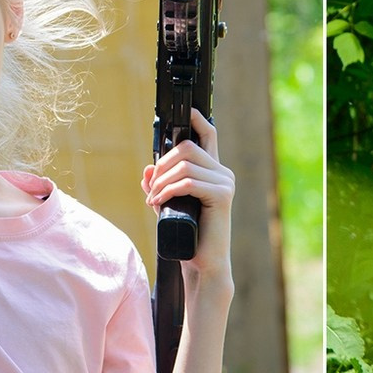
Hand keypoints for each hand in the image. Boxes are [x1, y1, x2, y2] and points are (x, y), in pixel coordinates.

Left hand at [140, 108, 235, 293]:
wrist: (202, 263)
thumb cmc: (186, 233)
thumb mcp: (167, 203)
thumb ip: (159, 185)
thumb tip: (147, 169)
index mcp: (214, 171)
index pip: (209, 135)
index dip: (198, 119)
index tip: (187, 109)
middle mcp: (223, 173)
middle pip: (188, 148)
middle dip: (163, 164)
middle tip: (152, 187)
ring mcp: (225, 183)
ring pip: (185, 165)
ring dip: (161, 181)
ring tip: (153, 199)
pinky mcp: (222, 196)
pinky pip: (188, 182)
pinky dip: (167, 190)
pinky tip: (158, 202)